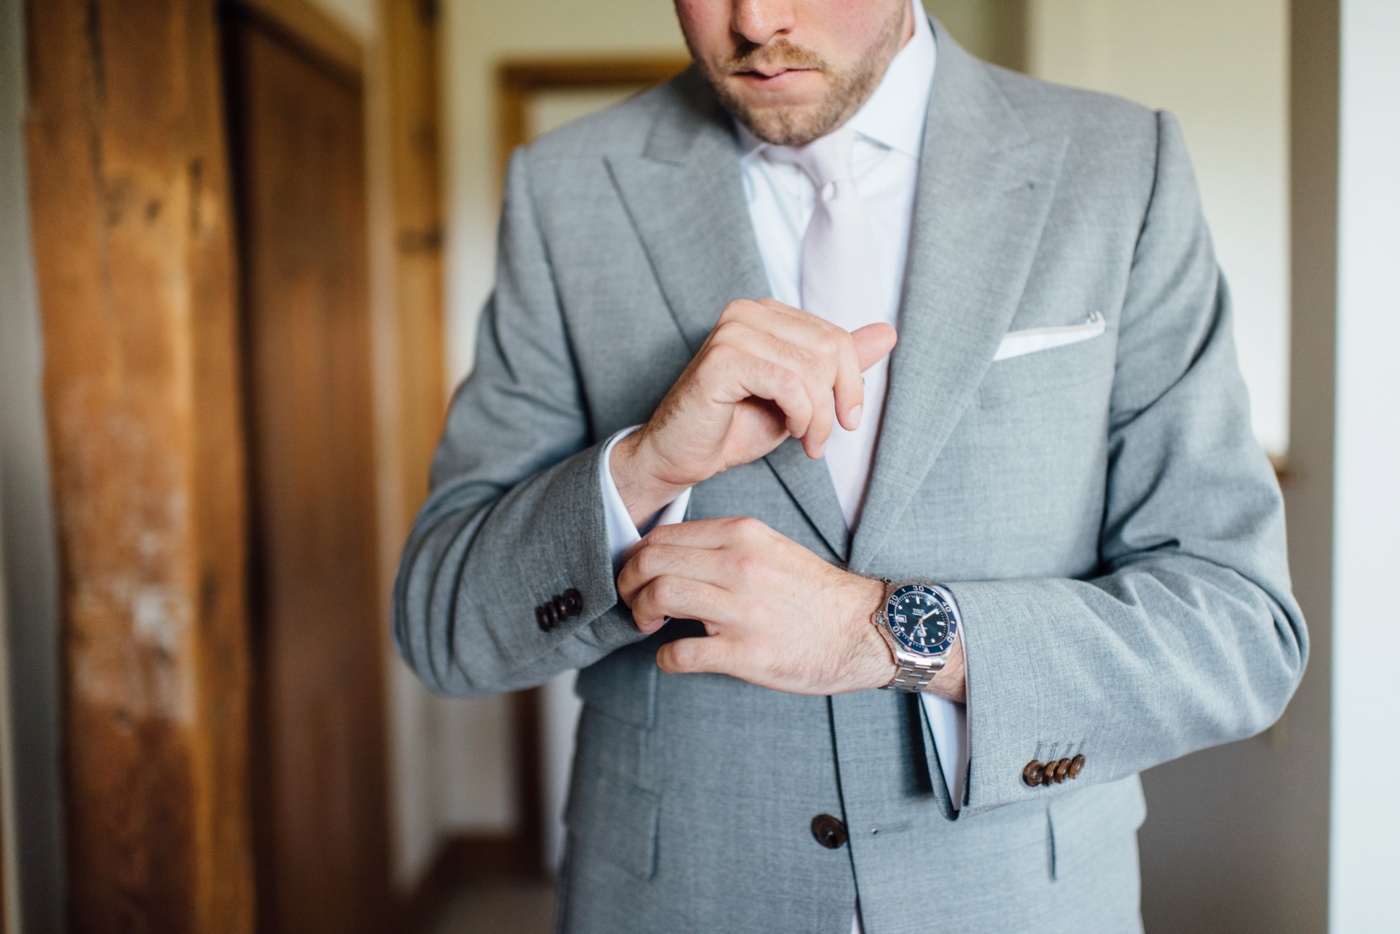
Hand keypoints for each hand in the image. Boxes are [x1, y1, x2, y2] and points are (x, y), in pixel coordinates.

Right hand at [611, 299, 896, 524]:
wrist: (680, 456)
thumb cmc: (735, 426)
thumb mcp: (801, 396)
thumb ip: (838, 364)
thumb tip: (888, 332)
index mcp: (767, 313)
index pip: (836, 337)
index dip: (852, 383)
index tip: (846, 421)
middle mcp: (748, 312)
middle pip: (830, 349)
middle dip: (836, 401)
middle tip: (820, 438)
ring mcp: (732, 332)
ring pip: (812, 370)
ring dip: (818, 417)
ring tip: (806, 442)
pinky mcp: (721, 360)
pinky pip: (788, 384)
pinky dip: (800, 416)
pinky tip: (789, 433)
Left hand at [617, 516, 893, 694]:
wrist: (865, 631)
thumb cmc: (816, 595)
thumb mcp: (772, 549)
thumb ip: (726, 547)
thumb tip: (677, 556)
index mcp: (743, 535)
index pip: (664, 535)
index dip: (638, 556)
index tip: (639, 574)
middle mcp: (739, 565)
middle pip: (652, 560)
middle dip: (628, 582)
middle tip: (633, 600)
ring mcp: (742, 609)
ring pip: (660, 595)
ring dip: (640, 612)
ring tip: (648, 624)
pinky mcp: (746, 652)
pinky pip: (681, 653)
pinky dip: (665, 658)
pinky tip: (673, 658)